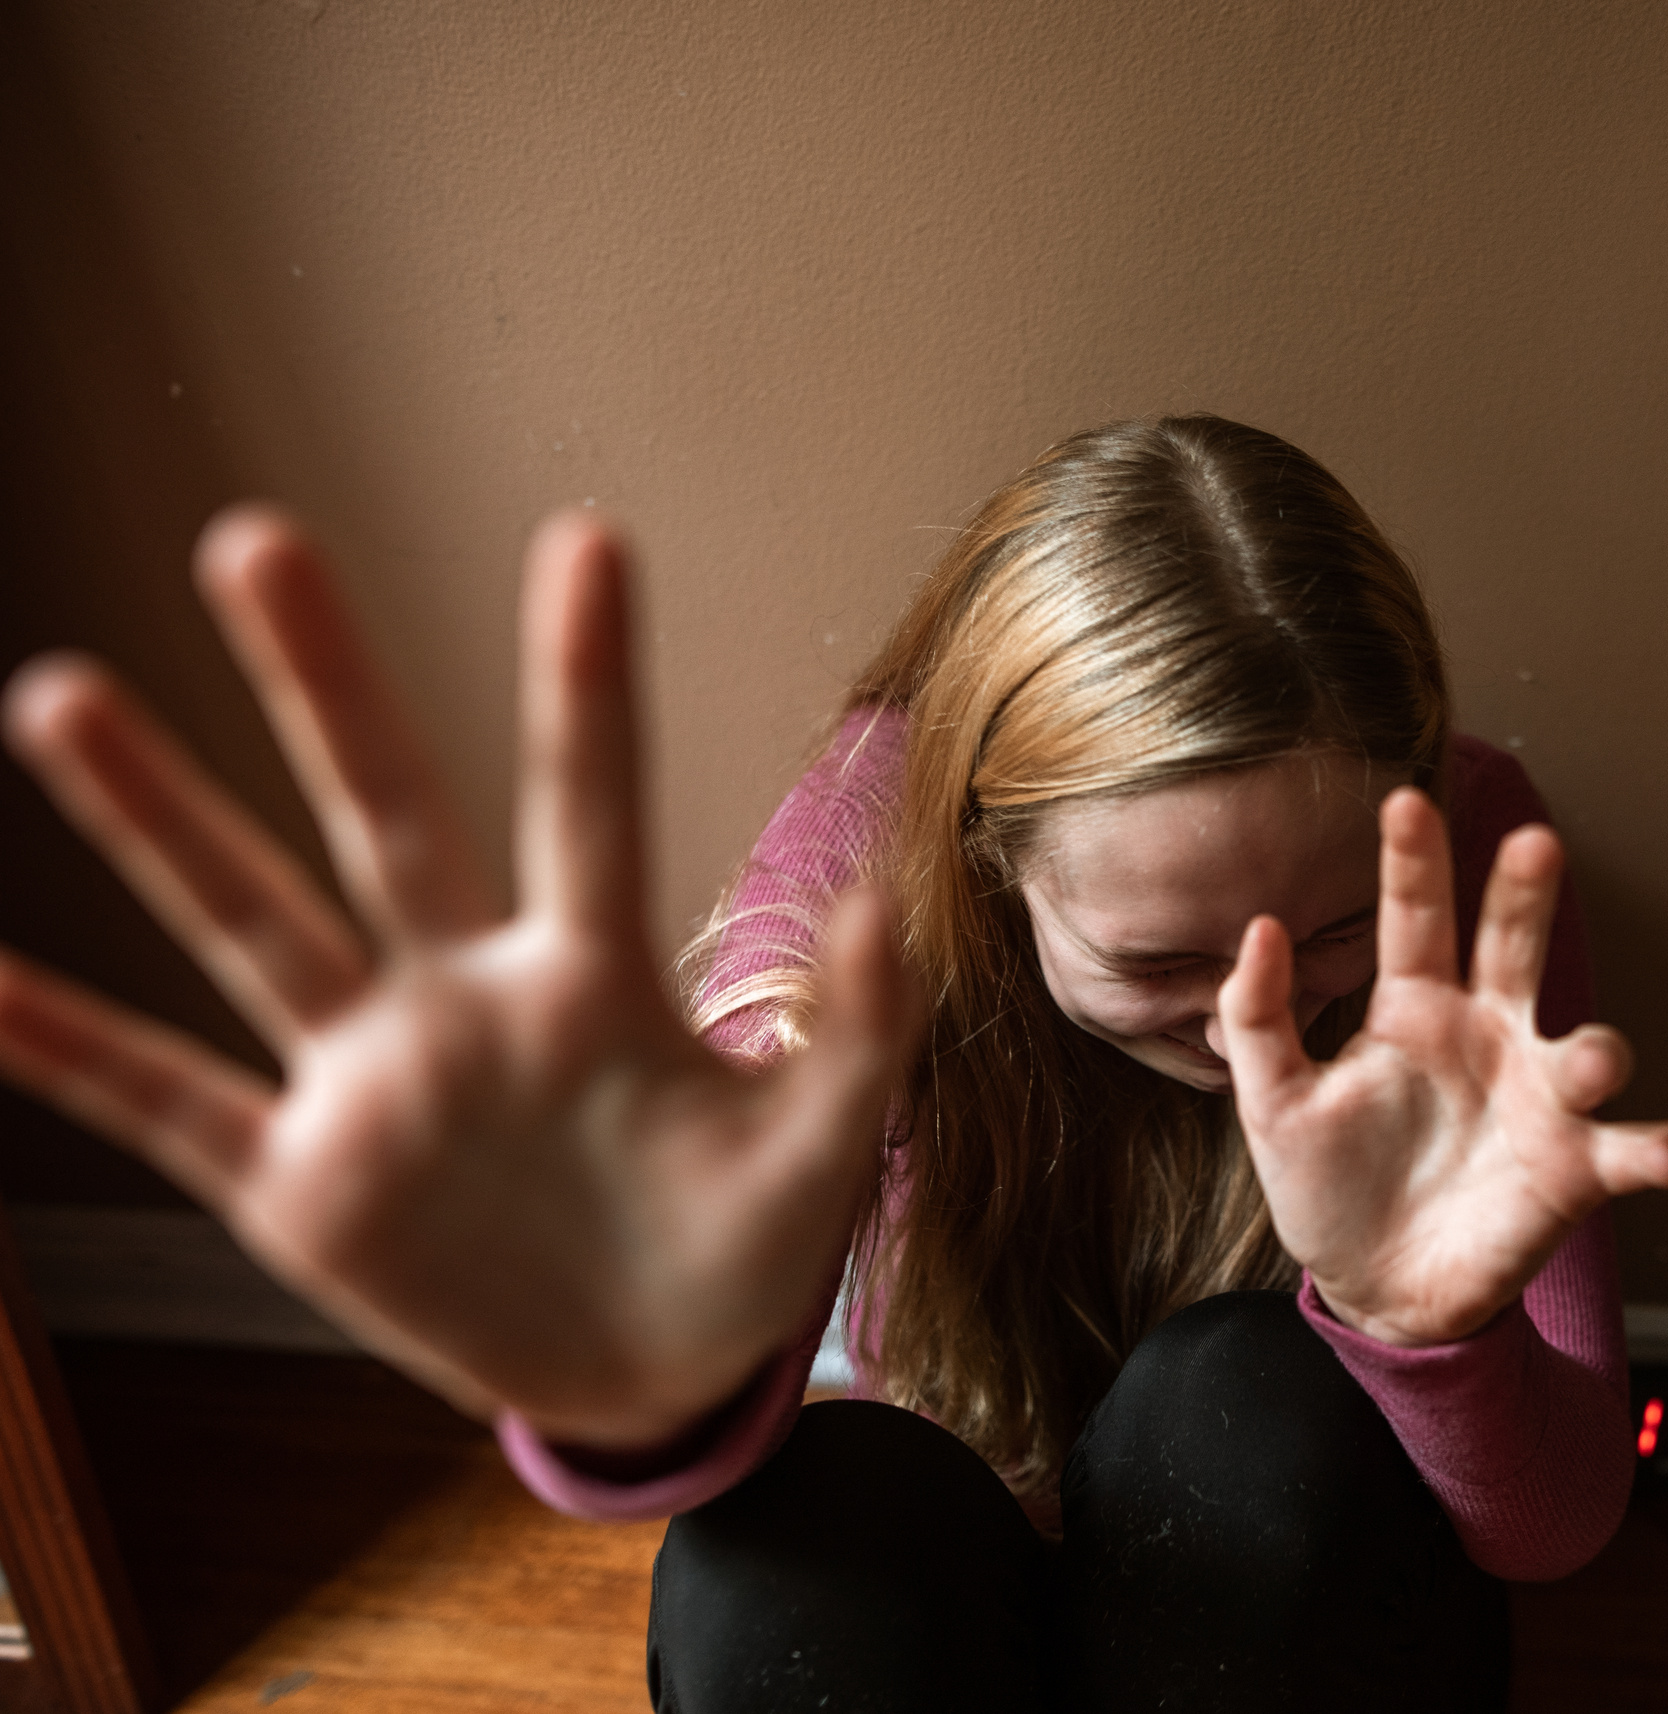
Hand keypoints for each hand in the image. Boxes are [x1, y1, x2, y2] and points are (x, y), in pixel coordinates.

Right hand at [0, 509, 921, 1447]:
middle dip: (326, 687)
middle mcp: (465, 995)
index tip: (585, 537)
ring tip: (62, 695)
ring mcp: (372, 1081)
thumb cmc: (741, 1242)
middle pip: (387, 816)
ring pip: (254, 927)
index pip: (587, 803)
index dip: (583, 681)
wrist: (652, 1373)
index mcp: (597, 978)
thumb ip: (859, 1030)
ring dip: (161, 822)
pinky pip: (170, 1106)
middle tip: (256, 537)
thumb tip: (881, 900)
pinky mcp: (301, 1185)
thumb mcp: (821, 1149)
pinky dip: (75, 1052)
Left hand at [1218, 788, 1667, 1346]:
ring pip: (1583, 1049)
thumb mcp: (1274, 1105)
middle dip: (1524, 896)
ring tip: (1594, 1058)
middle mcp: (1488, 1033)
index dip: (1412, 862)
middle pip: (1513, 947)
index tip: (1405, 801)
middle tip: (1534, 843)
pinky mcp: (1575, 1169)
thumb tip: (1259, 926)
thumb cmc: (1327, 1185)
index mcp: (1414, 1007)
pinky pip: (1630, 1150)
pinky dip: (1663, 1149)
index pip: (1415, 919)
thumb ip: (1260, 1018)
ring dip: (1598, 1049)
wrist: (1374, 1289)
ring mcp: (1538, 1097)